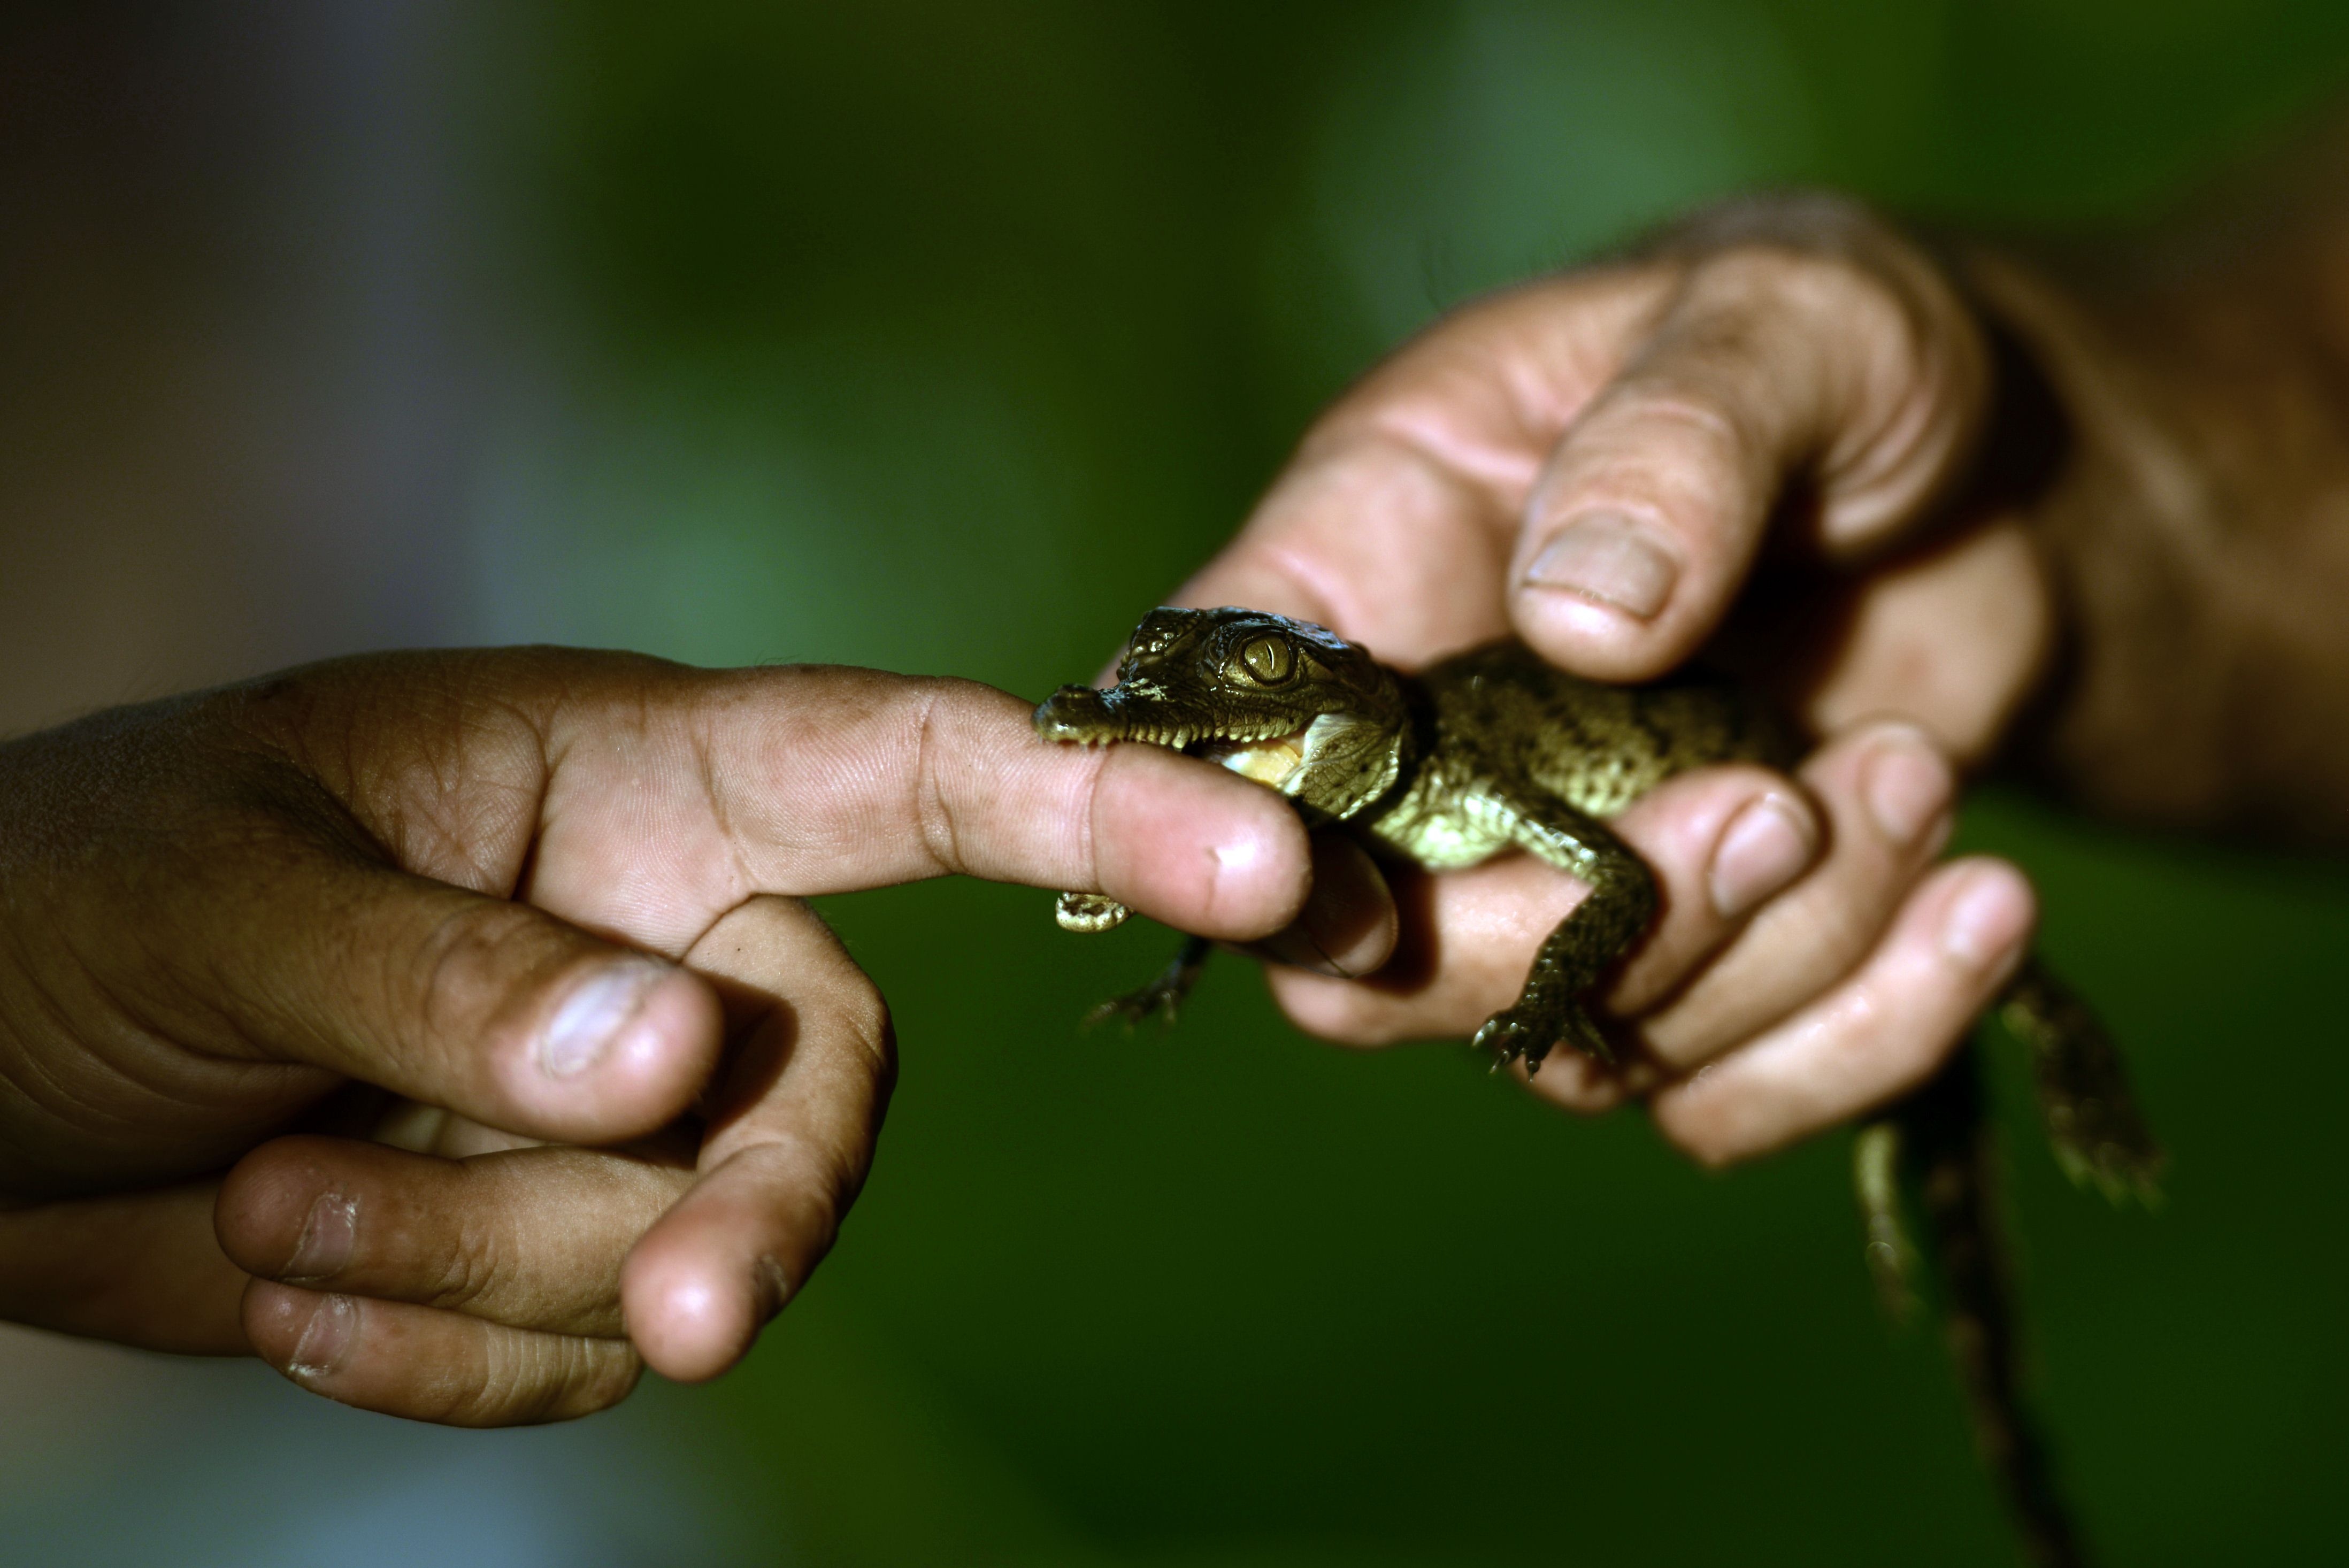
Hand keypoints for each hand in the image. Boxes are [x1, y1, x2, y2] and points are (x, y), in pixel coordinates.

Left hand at [0, 650, 1308, 1421]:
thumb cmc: (52, 902)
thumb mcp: (223, 909)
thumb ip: (451, 980)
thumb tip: (672, 1063)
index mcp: (622, 776)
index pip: (906, 773)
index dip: (1100, 806)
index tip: (1264, 865)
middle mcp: (659, 934)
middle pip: (829, 1091)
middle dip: (758, 1214)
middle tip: (689, 1325)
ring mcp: (609, 1106)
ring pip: (691, 1243)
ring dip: (486, 1268)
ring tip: (276, 1207)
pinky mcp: (543, 1247)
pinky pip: (584, 1353)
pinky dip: (442, 1360)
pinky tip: (295, 1286)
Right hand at [1185, 194, 2046, 1161]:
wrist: (2011, 474)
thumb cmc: (1841, 350)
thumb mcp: (1786, 317)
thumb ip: (1679, 433)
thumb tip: (1580, 617)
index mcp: (1364, 567)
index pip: (1200, 732)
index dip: (1179, 829)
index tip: (1291, 876)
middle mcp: (1420, 760)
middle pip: (1359, 967)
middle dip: (1552, 938)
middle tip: (1779, 808)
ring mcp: (1551, 882)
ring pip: (1569, 1045)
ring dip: (1771, 953)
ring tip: (1916, 770)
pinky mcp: (1700, 967)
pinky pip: (1722, 1094)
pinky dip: (1863, 1038)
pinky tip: (1980, 906)